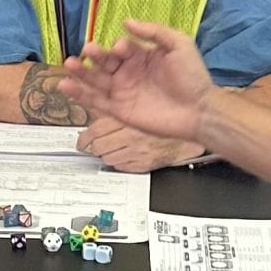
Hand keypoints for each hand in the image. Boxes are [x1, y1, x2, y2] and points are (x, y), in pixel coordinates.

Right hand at [60, 19, 217, 142]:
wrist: (200, 110)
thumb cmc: (193, 76)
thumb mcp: (178, 44)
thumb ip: (154, 31)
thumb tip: (126, 20)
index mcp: (141, 56)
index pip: (121, 47)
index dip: (119, 47)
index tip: (121, 48)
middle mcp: (128, 73)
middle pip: (104, 62)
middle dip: (94, 55)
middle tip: (87, 50)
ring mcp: (123, 92)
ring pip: (95, 80)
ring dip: (81, 72)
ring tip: (69, 64)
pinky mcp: (120, 111)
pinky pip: (96, 101)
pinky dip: (80, 94)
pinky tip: (66, 85)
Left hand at [76, 117, 206, 172]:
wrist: (189, 127)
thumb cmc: (164, 112)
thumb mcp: (136, 103)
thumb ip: (114, 107)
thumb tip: (92, 107)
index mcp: (126, 118)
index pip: (95, 131)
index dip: (84, 138)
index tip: (81, 140)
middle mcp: (130, 136)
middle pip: (99, 147)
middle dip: (93, 147)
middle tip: (92, 145)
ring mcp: (137, 152)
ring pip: (108, 159)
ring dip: (106, 154)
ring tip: (109, 149)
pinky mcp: (143, 164)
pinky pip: (121, 166)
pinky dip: (118, 162)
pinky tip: (122, 155)